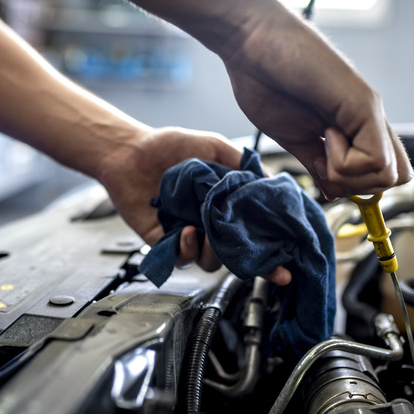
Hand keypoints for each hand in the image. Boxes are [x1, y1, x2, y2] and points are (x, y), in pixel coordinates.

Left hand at [97, 127, 291, 284]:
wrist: (129, 150)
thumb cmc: (168, 146)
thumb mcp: (214, 147)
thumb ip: (241, 163)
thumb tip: (270, 180)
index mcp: (226, 206)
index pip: (253, 234)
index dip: (270, 253)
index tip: (284, 267)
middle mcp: (209, 224)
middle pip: (236, 255)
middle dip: (247, 261)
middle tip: (247, 247)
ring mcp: (188, 235)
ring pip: (211, 262)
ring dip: (214, 252)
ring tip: (208, 232)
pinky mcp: (164, 242)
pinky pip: (181, 259)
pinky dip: (186, 249)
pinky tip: (185, 230)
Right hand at [221, 5, 412, 198]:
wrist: (251, 44)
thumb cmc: (264, 80)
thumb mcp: (292, 137)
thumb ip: (316, 163)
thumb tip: (332, 191)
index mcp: (352, 127)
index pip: (383, 172)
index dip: (356, 186)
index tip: (322, 170)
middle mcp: (368, 119)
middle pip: (395, 178)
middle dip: (356, 185)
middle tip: (324, 160)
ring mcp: (369, 111)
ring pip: (388, 175)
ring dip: (348, 173)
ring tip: (322, 141)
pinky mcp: (364, 104)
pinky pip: (375, 160)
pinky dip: (344, 162)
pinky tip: (325, 134)